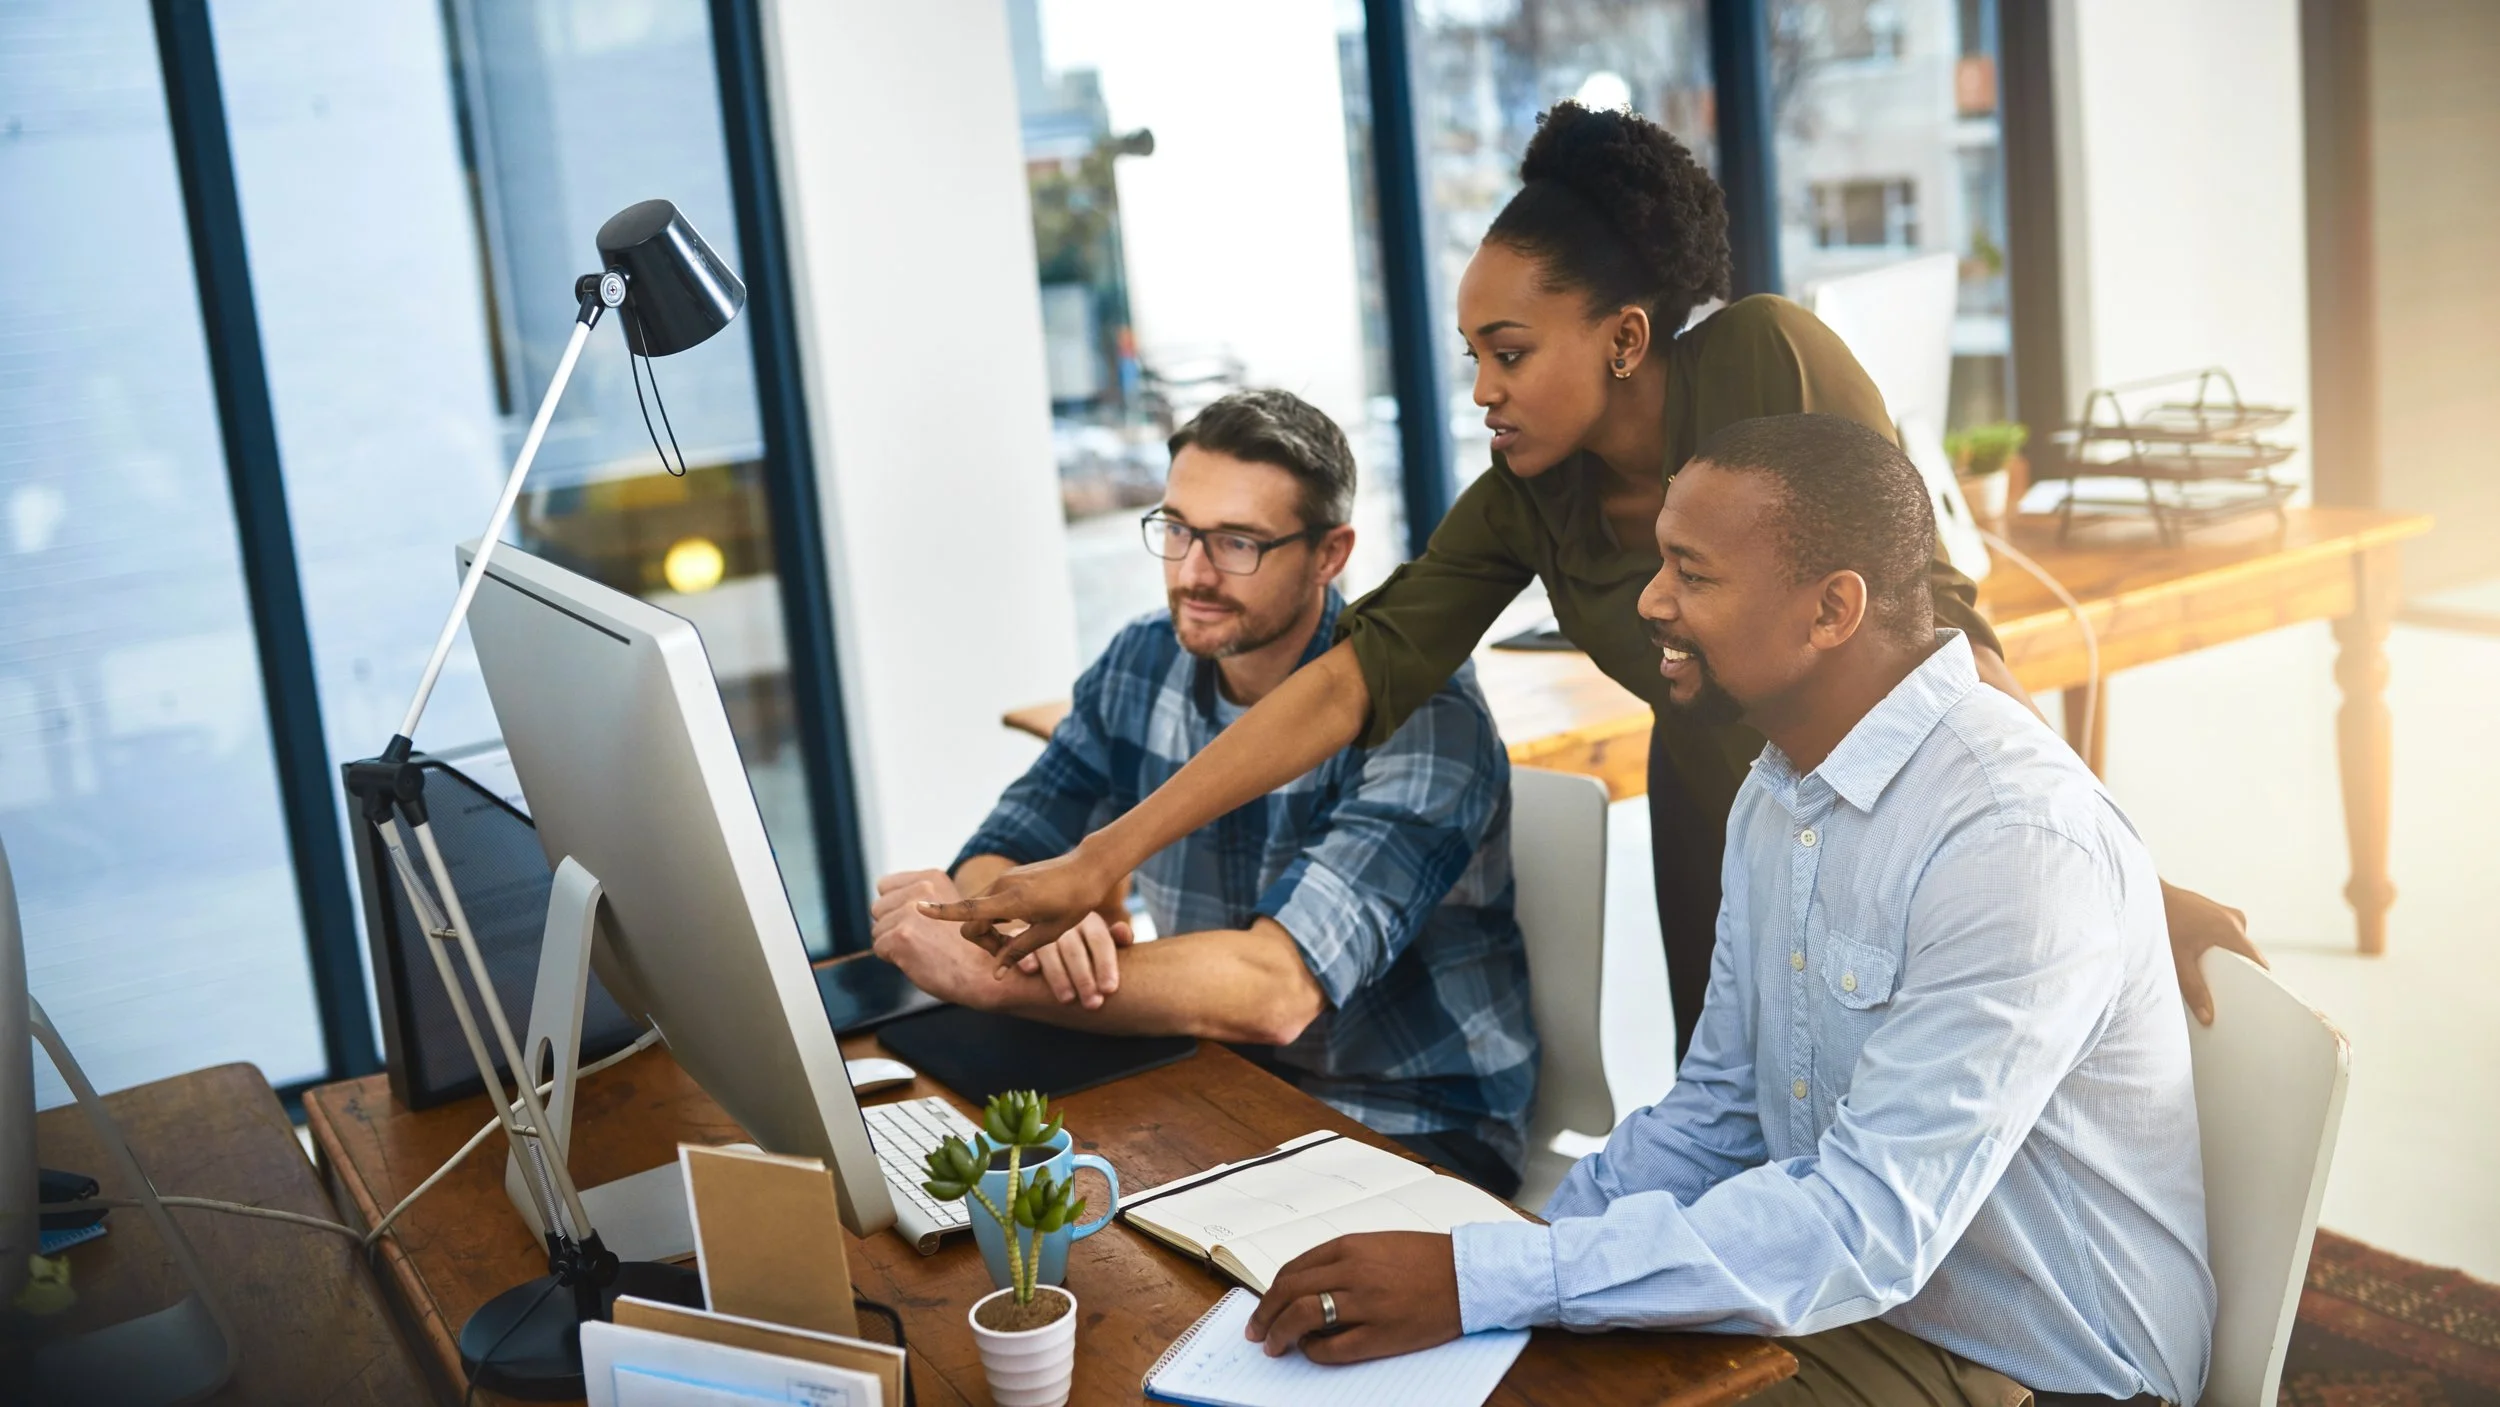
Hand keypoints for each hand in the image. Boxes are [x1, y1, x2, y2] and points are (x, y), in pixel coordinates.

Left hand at [871, 870, 998, 1005]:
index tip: (918, 921)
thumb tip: (882, 904)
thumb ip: (919, 899)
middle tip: (921, 939)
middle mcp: (921, 889)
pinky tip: (917, 959)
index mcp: (932, 878)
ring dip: (893, 943)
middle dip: (891, 925)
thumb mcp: (947, 907)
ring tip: (922, 949)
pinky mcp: (901, 935)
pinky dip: (893, 959)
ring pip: (877, 930)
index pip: (885, 885)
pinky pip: (879, 948)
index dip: (895, 907)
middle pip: (878, 907)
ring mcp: (910, 912)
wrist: (981, 973)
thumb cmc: (965, 947)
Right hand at [918, 847, 1120, 974]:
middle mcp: (1001, 886)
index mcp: (1011, 901)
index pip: (968, 909)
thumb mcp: (1049, 934)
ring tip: (1017, 940)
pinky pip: (989, 902)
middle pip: (971, 921)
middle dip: (982, 940)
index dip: (941, 912)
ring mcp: (1004, 879)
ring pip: (979, 912)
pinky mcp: (1008, 878)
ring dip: (990, 930)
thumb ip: (1018, 951)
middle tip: (1008, 952)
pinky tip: (1018, 925)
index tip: (917, 908)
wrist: (1087, 869)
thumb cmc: (1073, 903)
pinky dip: (995, 918)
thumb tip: (995, 973)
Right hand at [1017, 912, 1133, 1008]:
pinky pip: (1018, 942)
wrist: (1047, 934)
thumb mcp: (1102, 939)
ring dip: (1058, 975)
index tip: (1110, 990)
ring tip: (1067, 999)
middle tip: (1092, 1004)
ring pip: (1049, 949)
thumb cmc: (1084, 944)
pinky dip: (1026, 955)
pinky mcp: (1018, 935)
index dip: (1106, 965)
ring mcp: (1040, 927)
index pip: (1100, 940)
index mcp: (1089, 921)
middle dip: (1084, 979)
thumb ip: (1117, 939)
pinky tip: (1032, 970)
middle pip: (1075, 949)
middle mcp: (1064, 921)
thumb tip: (1124, 933)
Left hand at [1244, 1232, 1462, 1363]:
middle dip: (1265, 1314)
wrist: (1469, 1275)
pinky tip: (1311, 1351)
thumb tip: (1307, 1284)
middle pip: (1289, 1293)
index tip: (1263, 1307)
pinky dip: (1314, 1351)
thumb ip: (1343, 1260)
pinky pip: (1333, 1348)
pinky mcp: (1380, 1335)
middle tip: (1256, 1331)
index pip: (1292, 1270)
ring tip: (1273, 1346)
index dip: (1270, 1293)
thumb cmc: (1427, 1259)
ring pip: (1303, 1318)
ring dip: (1280, 1334)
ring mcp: (1365, 1304)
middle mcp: (1351, 1272)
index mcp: (1350, 1247)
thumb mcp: (1378, 1244)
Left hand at [2163, 879, 2266, 1024]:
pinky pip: (2224, 937)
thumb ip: (2194, 990)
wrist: (2144, 895)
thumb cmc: (2161, 920)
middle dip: (2238, 974)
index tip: (2255, 997)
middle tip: (2226, 992)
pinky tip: (2201, 958)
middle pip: (2246, 956)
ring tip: (2209, 974)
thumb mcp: (2178, 961)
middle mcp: (2234, 919)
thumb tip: (2208, 1015)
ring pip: (2234, 946)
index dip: (2258, 981)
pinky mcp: (2214, 913)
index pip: (2257, 962)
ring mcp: (2225, 914)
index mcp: (2232, 929)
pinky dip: (2217, 949)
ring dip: (2225, 960)